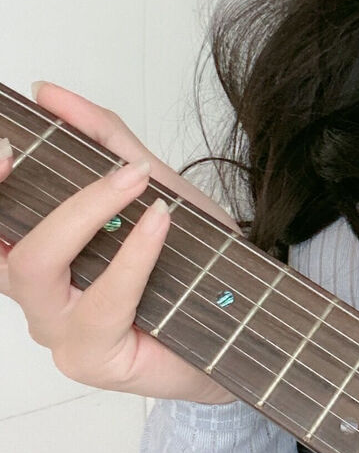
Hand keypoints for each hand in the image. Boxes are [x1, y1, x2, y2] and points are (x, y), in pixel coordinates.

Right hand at [0, 82, 240, 404]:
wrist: (241, 320)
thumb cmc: (188, 261)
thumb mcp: (150, 185)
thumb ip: (102, 140)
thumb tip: (50, 93)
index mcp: (36, 258)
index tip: (9, 145)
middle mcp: (37, 298)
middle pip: (10, 247)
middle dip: (50, 196)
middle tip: (115, 168)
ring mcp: (59, 333)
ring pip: (39, 270)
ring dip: (87, 214)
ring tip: (138, 183)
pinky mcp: (93, 360)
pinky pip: (102, 303)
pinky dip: (130, 257)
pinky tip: (157, 224)